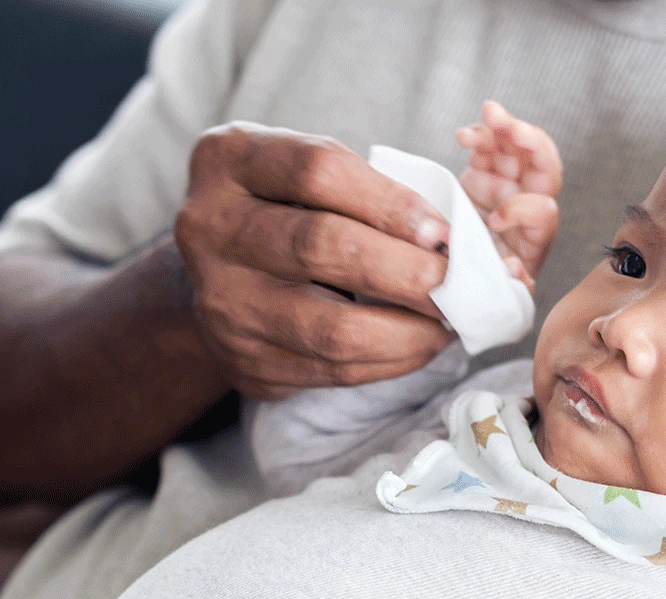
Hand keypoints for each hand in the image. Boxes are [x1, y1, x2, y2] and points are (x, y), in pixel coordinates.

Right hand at [175, 123, 455, 399]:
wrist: (220, 274)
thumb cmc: (286, 209)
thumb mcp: (305, 174)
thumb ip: (364, 189)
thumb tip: (448, 239)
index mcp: (228, 160)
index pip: (318, 171)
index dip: (390, 201)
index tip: (442, 230)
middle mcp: (209, 228)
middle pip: (320, 246)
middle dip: (406, 270)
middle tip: (456, 282)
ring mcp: (220, 299)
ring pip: (329, 326)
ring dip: (406, 330)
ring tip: (446, 321)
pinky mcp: (242, 358)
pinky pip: (330, 370)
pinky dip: (389, 361)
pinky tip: (418, 345)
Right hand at [455, 100, 561, 294]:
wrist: (457, 269)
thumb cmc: (481, 283)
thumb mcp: (493, 288)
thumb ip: (507, 284)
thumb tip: (515, 273)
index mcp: (533, 236)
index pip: (543, 212)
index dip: (521, 210)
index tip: (495, 221)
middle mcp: (526, 204)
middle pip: (543, 166)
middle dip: (531, 143)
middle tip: (511, 128)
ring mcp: (508, 184)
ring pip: (518, 146)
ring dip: (506, 126)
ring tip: (489, 112)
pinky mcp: (486, 172)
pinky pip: (492, 144)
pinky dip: (481, 134)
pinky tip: (463, 136)